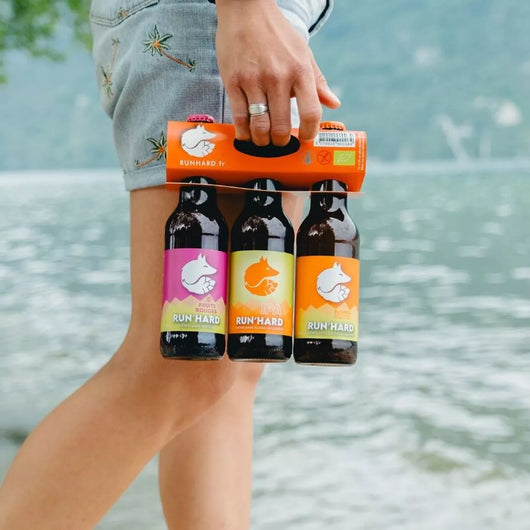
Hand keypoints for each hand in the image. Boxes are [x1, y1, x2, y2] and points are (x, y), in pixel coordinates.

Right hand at [215, 0, 340, 145]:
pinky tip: (246, 135)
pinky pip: (239, 117)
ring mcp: (254, 80)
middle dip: (281, 142)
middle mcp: (279, 77)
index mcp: (300, 71)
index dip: (309, 133)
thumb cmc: (277, 34)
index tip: (305, 139)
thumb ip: (318, 82)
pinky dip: (243, 132)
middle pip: (281, 126)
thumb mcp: (303, 54)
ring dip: (262, 141)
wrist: (246, 10)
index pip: (311, 112)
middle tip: (279, 143)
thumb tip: (334, 104)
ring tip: (263, 141)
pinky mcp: (233, 81)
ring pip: (259, 126)